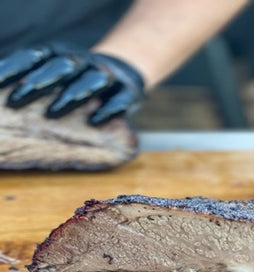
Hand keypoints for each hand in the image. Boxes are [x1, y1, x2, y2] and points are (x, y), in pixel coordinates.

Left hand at [0, 42, 143, 125]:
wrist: (125, 75)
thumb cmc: (81, 83)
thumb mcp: (59, 77)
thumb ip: (37, 84)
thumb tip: (6, 97)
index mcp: (62, 56)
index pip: (36, 56)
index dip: (15, 68)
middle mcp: (85, 62)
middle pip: (64, 65)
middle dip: (40, 81)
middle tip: (17, 100)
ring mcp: (109, 76)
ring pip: (94, 78)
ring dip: (72, 93)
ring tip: (52, 112)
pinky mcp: (130, 92)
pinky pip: (121, 99)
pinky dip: (109, 109)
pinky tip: (95, 121)